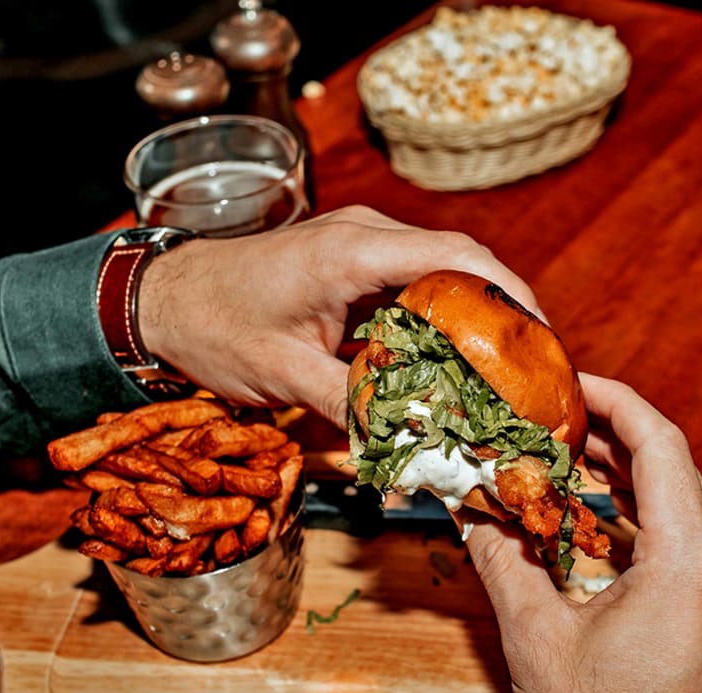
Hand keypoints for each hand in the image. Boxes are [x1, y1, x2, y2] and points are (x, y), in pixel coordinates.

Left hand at [137, 205, 539, 425]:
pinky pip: (408, 288)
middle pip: (459, 263)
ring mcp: (358, 247)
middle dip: (501, 311)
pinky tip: (448, 365)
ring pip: (437, 276)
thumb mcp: (282, 374)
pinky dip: (434, 322)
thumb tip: (410, 445)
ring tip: (501, 370)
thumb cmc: (212, 326)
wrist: (159, 299)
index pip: (458, 257)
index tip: (543, 336)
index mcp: (353, 252)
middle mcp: (365, 237)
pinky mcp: (349, 266)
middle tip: (531, 366)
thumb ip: (350, 406)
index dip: (511, 293)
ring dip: (470, 318)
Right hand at [463, 374, 701, 692]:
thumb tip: (473, 510)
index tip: (577, 386)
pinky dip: (663, 528)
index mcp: (694, 569)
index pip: (662, 447)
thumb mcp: (535, 640)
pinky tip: (615, 531)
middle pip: (684, 474)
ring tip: (584, 470)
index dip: (616, 404)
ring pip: (701, 512)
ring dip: (643, 485)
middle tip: (566, 429)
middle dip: (623, 443)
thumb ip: (502, 559)